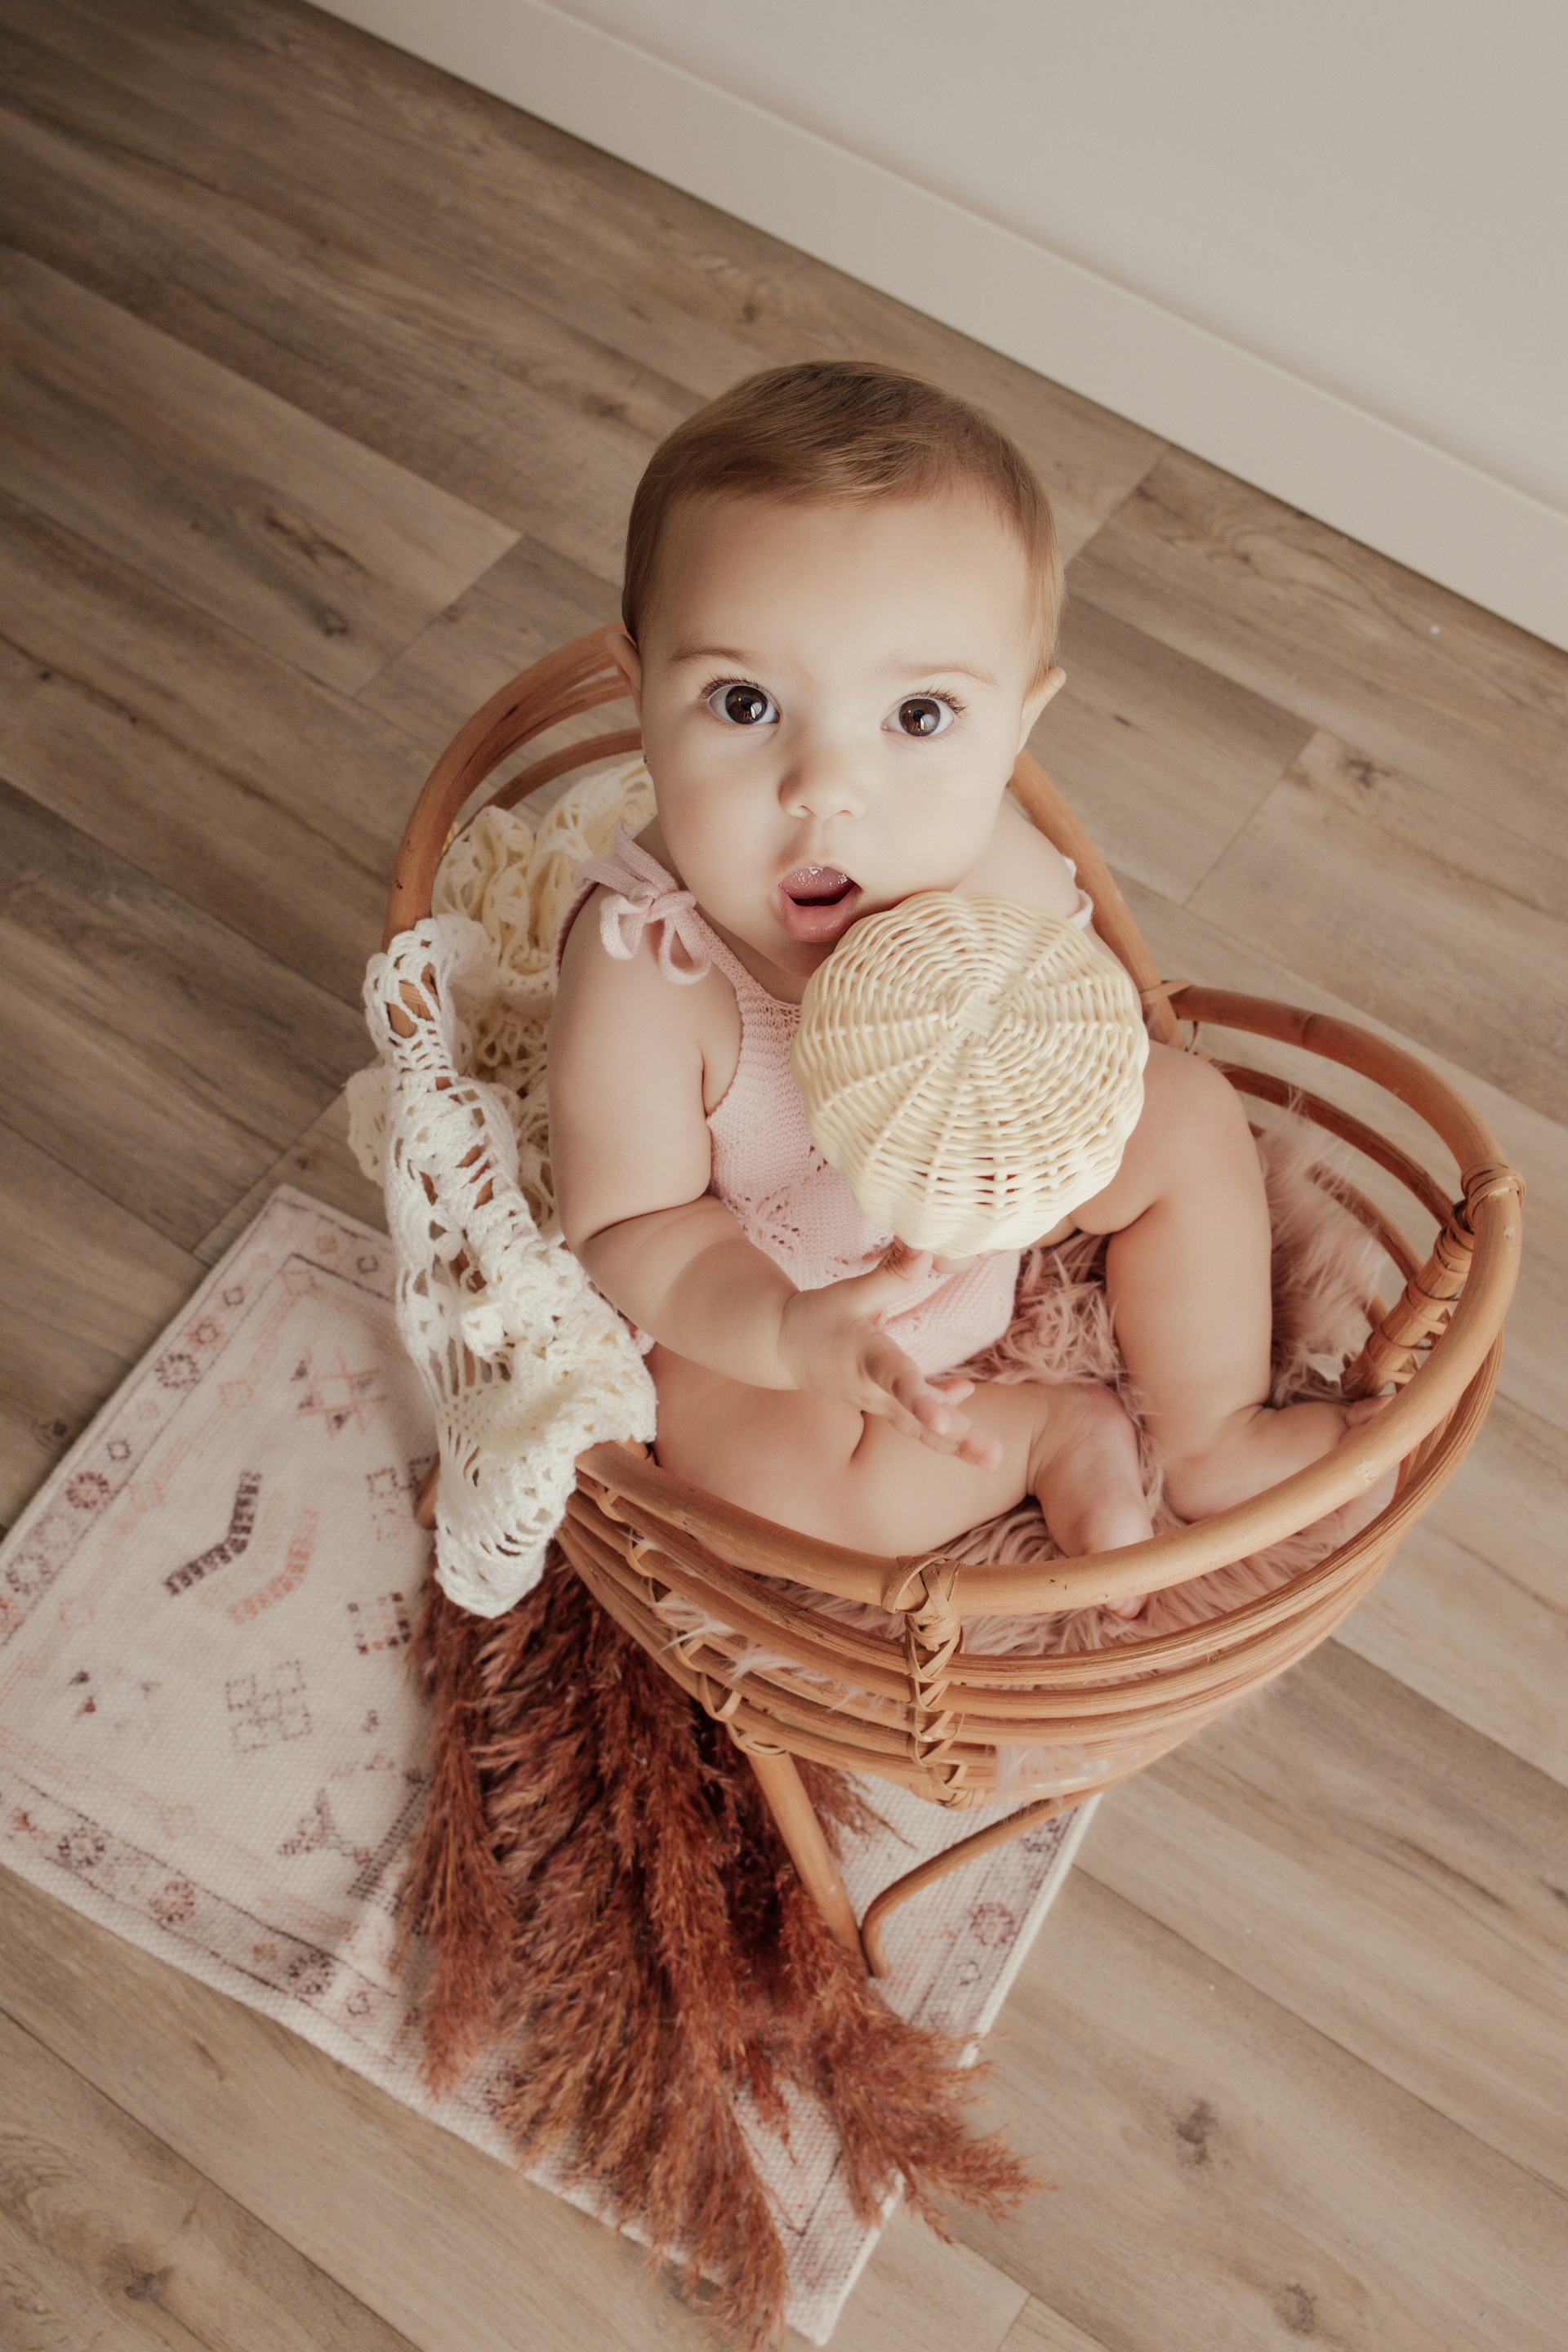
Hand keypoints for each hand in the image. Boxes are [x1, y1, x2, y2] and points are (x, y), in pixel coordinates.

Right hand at [776, 1246, 1002, 1467]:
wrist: (783, 1347)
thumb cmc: (817, 1316)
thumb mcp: (851, 1292)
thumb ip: (892, 1276)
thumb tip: (926, 1249)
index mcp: (865, 1357)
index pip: (896, 1380)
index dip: (921, 1400)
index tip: (942, 1421)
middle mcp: (871, 1388)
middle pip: (918, 1418)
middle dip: (958, 1438)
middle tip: (993, 1457)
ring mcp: (876, 1402)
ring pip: (920, 1428)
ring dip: (958, 1442)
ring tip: (991, 1457)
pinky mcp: (880, 1405)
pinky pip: (914, 1419)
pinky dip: (943, 1414)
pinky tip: (965, 1396)